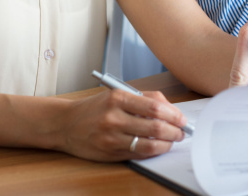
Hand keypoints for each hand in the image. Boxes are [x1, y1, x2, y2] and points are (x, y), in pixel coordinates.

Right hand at [60, 89, 187, 160]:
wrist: (65, 124)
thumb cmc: (94, 108)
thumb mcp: (117, 94)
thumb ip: (145, 98)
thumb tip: (171, 109)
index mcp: (118, 98)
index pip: (154, 107)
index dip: (174, 114)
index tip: (181, 118)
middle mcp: (114, 118)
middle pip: (155, 127)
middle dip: (174, 131)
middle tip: (181, 132)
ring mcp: (112, 138)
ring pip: (149, 144)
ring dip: (167, 144)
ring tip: (172, 140)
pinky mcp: (111, 153)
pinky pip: (139, 154)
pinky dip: (153, 151)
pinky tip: (158, 146)